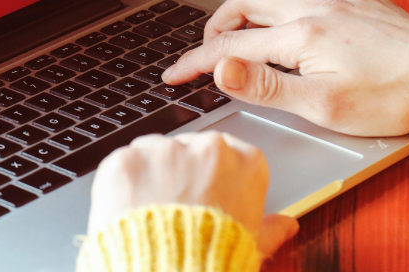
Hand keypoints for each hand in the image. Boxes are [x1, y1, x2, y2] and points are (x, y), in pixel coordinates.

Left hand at [88, 132, 298, 256]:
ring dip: (149, 174)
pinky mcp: (128, 159)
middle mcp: (208, 147)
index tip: (202, 192)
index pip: (226, 154)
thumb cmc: (212, 262)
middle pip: (188, 149)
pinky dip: (121, 184)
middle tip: (172, 207)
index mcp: (246, 163)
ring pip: (153, 151)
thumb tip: (287, 224)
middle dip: (179, 173)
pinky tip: (129, 208)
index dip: (209, 176)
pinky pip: (122, 163)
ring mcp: (166, 150)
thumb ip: (270, 228)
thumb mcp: (251, 245)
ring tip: (149, 211)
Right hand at [162, 0, 408, 136]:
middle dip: (216, 23)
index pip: (230, 46)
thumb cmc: (392, 98)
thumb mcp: (322, 107)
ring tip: (247, 36)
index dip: (195, 61)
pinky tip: (296, 24)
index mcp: (302, 34)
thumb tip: (222, 69)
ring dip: (251, 9)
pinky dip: (286, 3)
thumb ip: (267, 86)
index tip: (174, 74)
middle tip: (208, 49)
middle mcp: (317, 5)